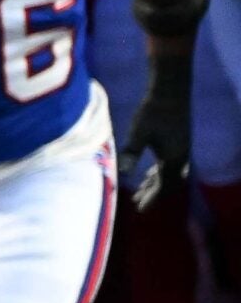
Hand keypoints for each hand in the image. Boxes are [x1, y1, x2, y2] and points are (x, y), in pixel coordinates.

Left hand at [124, 79, 191, 207]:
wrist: (170, 92)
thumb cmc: (152, 112)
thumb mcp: (138, 134)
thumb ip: (131, 153)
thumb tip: (121, 172)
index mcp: (172, 159)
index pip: (162, 186)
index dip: (151, 198)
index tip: (140, 209)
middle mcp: (180, 157)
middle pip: (168, 183)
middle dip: (153, 194)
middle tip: (138, 203)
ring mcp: (181, 150)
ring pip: (169, 174)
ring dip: (155, 184)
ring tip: (140, 191)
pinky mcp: (178, 142)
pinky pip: (170, 165)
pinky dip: (159, 173)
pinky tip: (150, 173)